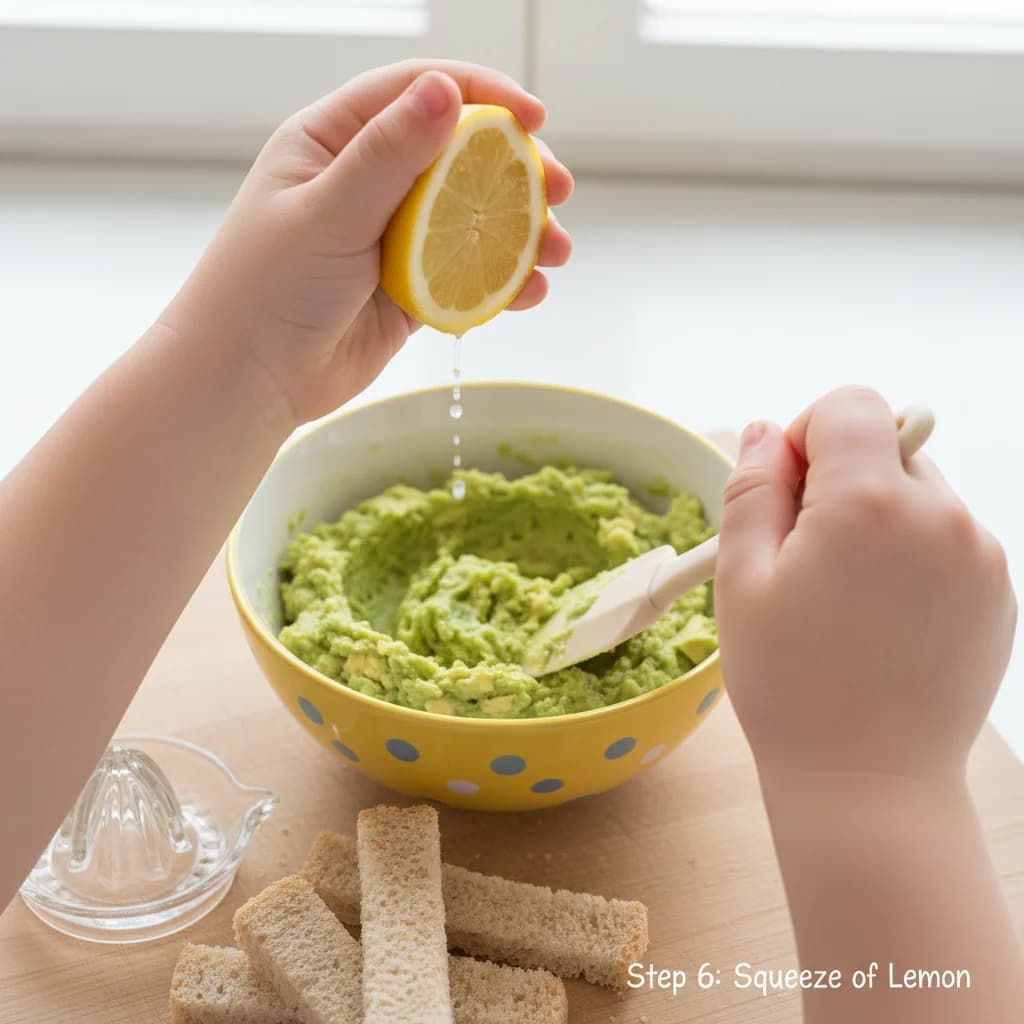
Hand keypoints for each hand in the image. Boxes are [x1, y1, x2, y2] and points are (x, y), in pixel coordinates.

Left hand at [161, 61, 572, 425]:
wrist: (247, 383)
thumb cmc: (265, 292)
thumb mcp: (327, 214)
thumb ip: (387, 155)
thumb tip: (444, 91)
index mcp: (332, 142)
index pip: (416, 95)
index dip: (481, 95)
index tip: (533, 117)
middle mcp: (365, 183)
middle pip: (457, 155)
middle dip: (515, 169)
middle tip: (558, 188)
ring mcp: (389, 238)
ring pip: (470, 217)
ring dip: (520, 231)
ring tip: (557, 251)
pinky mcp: (407, 290)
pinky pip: (466, 274)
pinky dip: (501, 280)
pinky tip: (529, 291)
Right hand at [716, 386, 1015, 782]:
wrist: (869, 782)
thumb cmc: (790, 686)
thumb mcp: (742, 581)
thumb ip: (753, 489)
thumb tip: (763, 431)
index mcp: (872, 505)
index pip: (852, 405)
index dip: (807, 434)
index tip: (787, 490)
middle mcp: (942, 517)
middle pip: (887, 446)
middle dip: (840, 480)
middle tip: (807, 557)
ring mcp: (980, 555)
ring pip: (919, 491)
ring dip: (877, 516)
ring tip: (846, 594)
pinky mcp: (998, 590)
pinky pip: (947, 537)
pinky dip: (911, 552)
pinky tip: (882, 615)